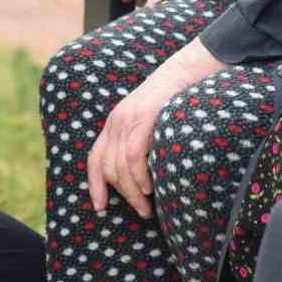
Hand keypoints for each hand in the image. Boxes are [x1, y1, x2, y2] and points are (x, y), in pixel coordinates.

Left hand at [87, 39, 225, 217]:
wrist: (186, 70)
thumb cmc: (175, 100)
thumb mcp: (150, 121)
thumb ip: (141, 141)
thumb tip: (143, 176)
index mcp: (115, 123)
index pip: (95, 158)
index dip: (95, 185)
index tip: (100, 207)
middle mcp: (116, 122)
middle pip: (107, 167)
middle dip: (122, 195)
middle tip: (142, 211)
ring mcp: (127, 119)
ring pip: (120, 166)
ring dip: (133, 192)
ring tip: (147, 207)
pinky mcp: (142, 119)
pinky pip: (133, 156)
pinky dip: (139, 176)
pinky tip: (150, 187)